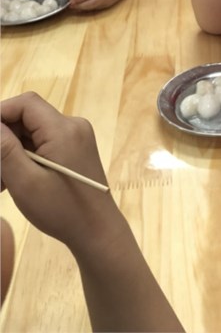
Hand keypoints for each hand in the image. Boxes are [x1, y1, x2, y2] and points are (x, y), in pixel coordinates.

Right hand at [0, 92, 117, 251]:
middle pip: (27, 117)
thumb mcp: (25, 182)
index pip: (25, 103)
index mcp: (63, 129)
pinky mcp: (74, 149)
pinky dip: (24, 157)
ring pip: (32, 132)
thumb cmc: (61, 210)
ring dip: (10, 151)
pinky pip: (42, 143)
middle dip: (2, 138)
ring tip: (0, 181)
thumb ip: (4, 149)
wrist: (96, 230)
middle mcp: (72, 126)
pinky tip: (10, 181)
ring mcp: (75, 137)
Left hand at [69, 0, 130, 9]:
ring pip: (94, 6)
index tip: (70, 0)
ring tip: (75, 6)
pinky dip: (89, 7)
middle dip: (80, 5)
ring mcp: (109, 0)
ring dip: (83, 8)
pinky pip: (98, 7)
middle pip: (91, 2)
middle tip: (70, 5)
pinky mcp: (110, 4)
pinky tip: (83, 6)